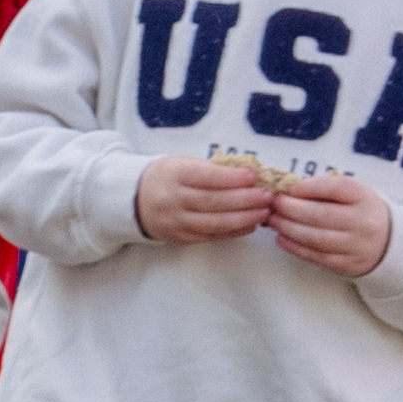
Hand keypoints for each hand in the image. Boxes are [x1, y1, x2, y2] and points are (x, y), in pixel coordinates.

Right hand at [136, 152, 274, 242]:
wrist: (134, 200)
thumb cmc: (167, 177)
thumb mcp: (182, 163)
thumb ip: (210, 169)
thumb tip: (248, 176)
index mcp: (173, 175)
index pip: (206, 177)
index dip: (231, 178)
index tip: (253, 176)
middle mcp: (172, 199)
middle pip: (212, 201)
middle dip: (244, 199)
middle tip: (268, 196)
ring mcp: (174, 222)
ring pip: (213, 222)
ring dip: (242, 218)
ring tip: (264, 212)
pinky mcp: (178, 238)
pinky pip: (209, 236)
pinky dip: (232, 231)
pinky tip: (250, 225)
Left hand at [263, 173, 392, 277]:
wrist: (386, 242)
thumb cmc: (360, 211)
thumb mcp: (353, 194)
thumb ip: (327, 189)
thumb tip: (290, 190)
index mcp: (364, 198)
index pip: (337, 188)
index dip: (311, 187)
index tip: (290, 188)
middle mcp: (362, 222)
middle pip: (321, 215)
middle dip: (291, 209)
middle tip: (274, 204)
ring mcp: (355, 246)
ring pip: (315, 238)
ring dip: (288, 228)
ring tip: (273, 221)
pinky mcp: (346, 265)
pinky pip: (315, 256)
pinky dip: (294, 247)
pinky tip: (281, 238)